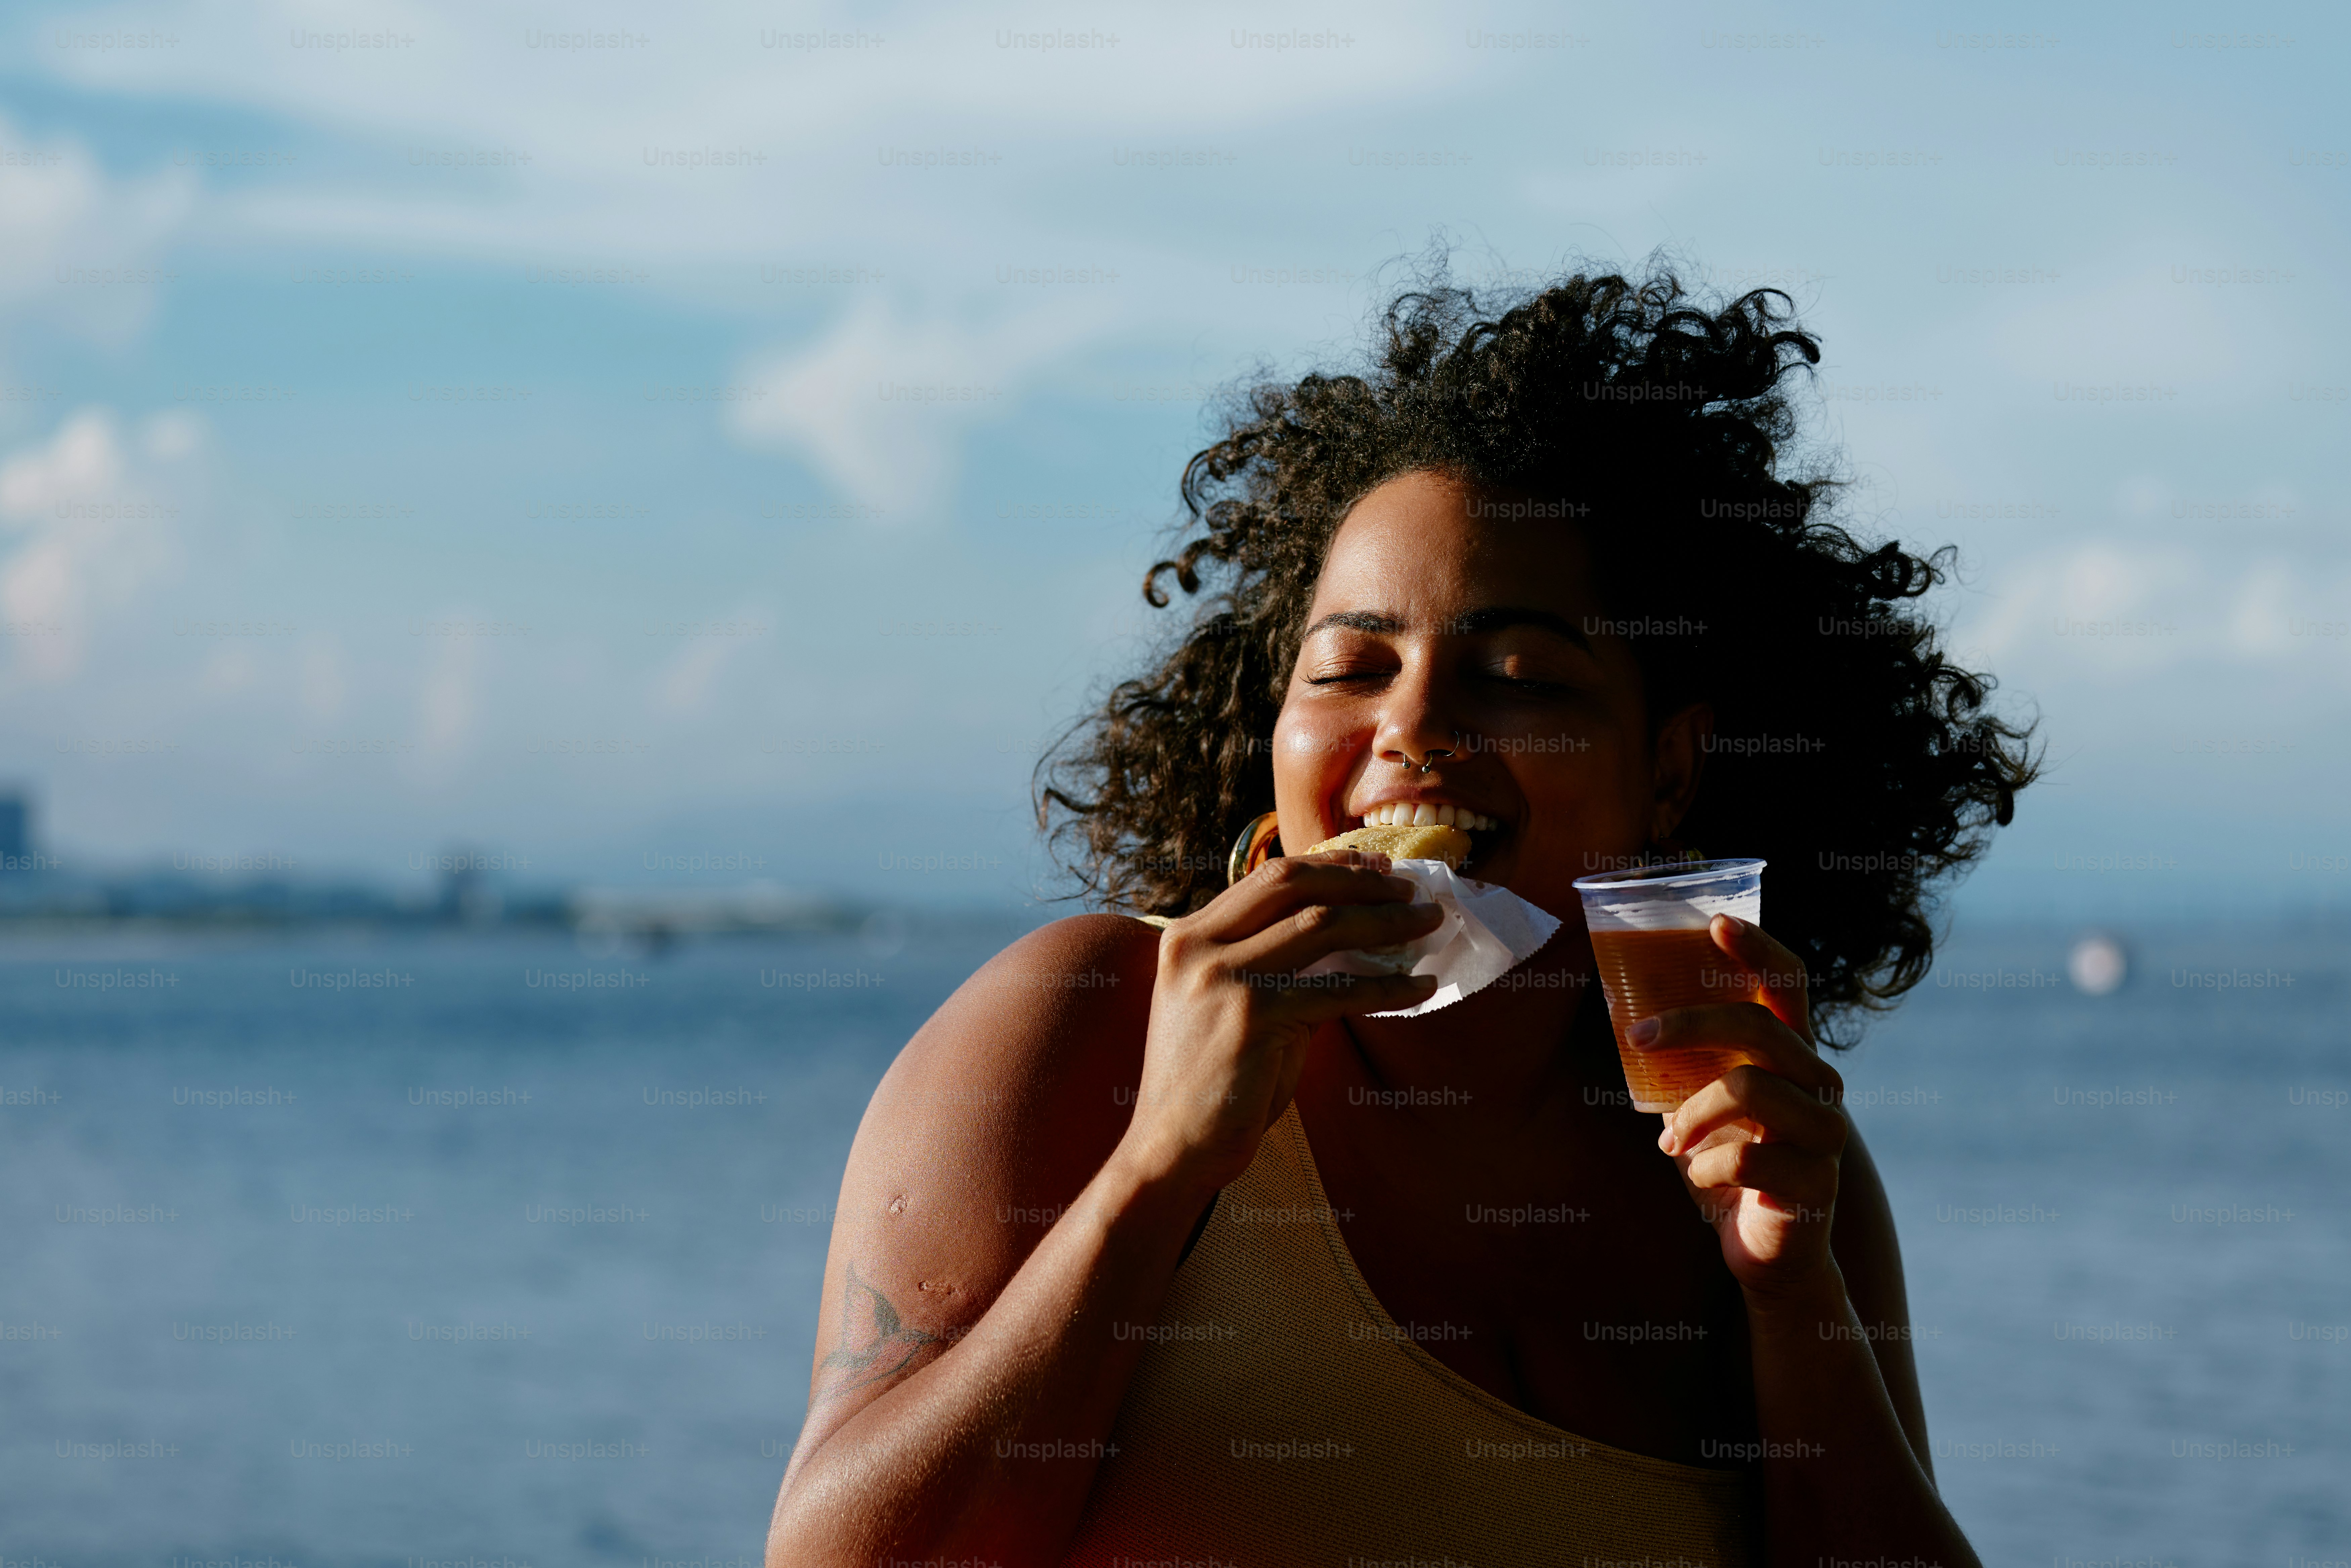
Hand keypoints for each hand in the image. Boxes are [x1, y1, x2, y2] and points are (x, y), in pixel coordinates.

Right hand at [1119, 853, 1441, 1194]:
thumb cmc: (1210, 1082)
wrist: (1172, 1147)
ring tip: (1428, 923)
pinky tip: (1423, 987)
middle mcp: (1198, 946)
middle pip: (1292, 886)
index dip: (1329, 867)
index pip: (1268, 878)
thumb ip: (1275, 965)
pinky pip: (1339, 991)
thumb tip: (1352, 936)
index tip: (1376, 867)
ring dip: (1386, 922)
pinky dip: (1390, 988)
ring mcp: (1223, 977)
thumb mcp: (1233, 1004)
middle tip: (1411, 889)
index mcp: (1188, 936)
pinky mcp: (1252, 1016)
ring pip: (1321, 926)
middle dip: (1359, 882)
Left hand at [1636, 914, 1846, 1300]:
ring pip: (1747, 1089)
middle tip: (1637, 1035)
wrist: (1768, 1253)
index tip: (1717, 922)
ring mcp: (1825, 1133)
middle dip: (1689, 1023)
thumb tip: (1628, 1017)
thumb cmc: (1730, 1167)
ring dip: (1690, 1115)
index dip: (1759, 948)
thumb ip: (1691, 1066)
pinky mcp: (1815, 1182)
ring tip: (1671, 1142)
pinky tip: (1703, 1181)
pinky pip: (1742, 1156)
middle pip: (1757, 1027)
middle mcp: (1820, 1085)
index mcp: (1793, 1057)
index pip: (1789, 985)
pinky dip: (1703, 1169)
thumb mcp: (1706, 1106)